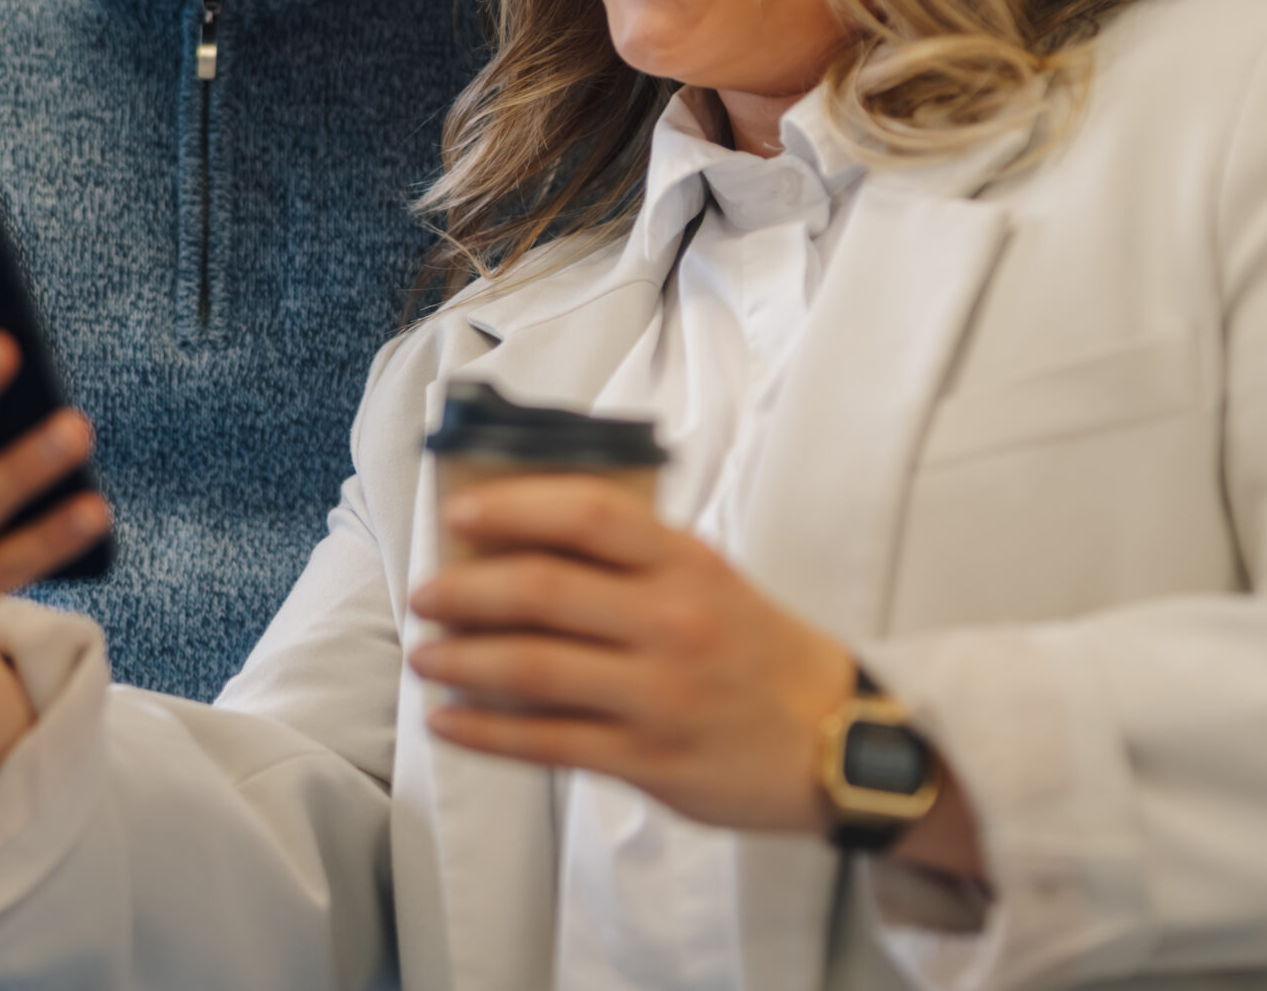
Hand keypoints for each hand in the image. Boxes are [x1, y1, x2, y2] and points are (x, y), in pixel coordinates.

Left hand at [405, 474, 855, 833]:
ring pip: (532, 669)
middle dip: (465, 591)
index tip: (459, 513)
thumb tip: (520, 541)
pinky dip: (485, 730)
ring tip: (425, 656)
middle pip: (542, 591)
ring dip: (462, 660)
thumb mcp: (710, 579)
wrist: (842, 740)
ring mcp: (659, 694)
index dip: (513, 507)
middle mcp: (671, 621)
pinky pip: (546, 742)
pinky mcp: (649, 759)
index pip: (587, 515)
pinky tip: (449, 720)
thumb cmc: (757, 650)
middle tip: (424, 596)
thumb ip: (631, 559)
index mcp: (686, 562)